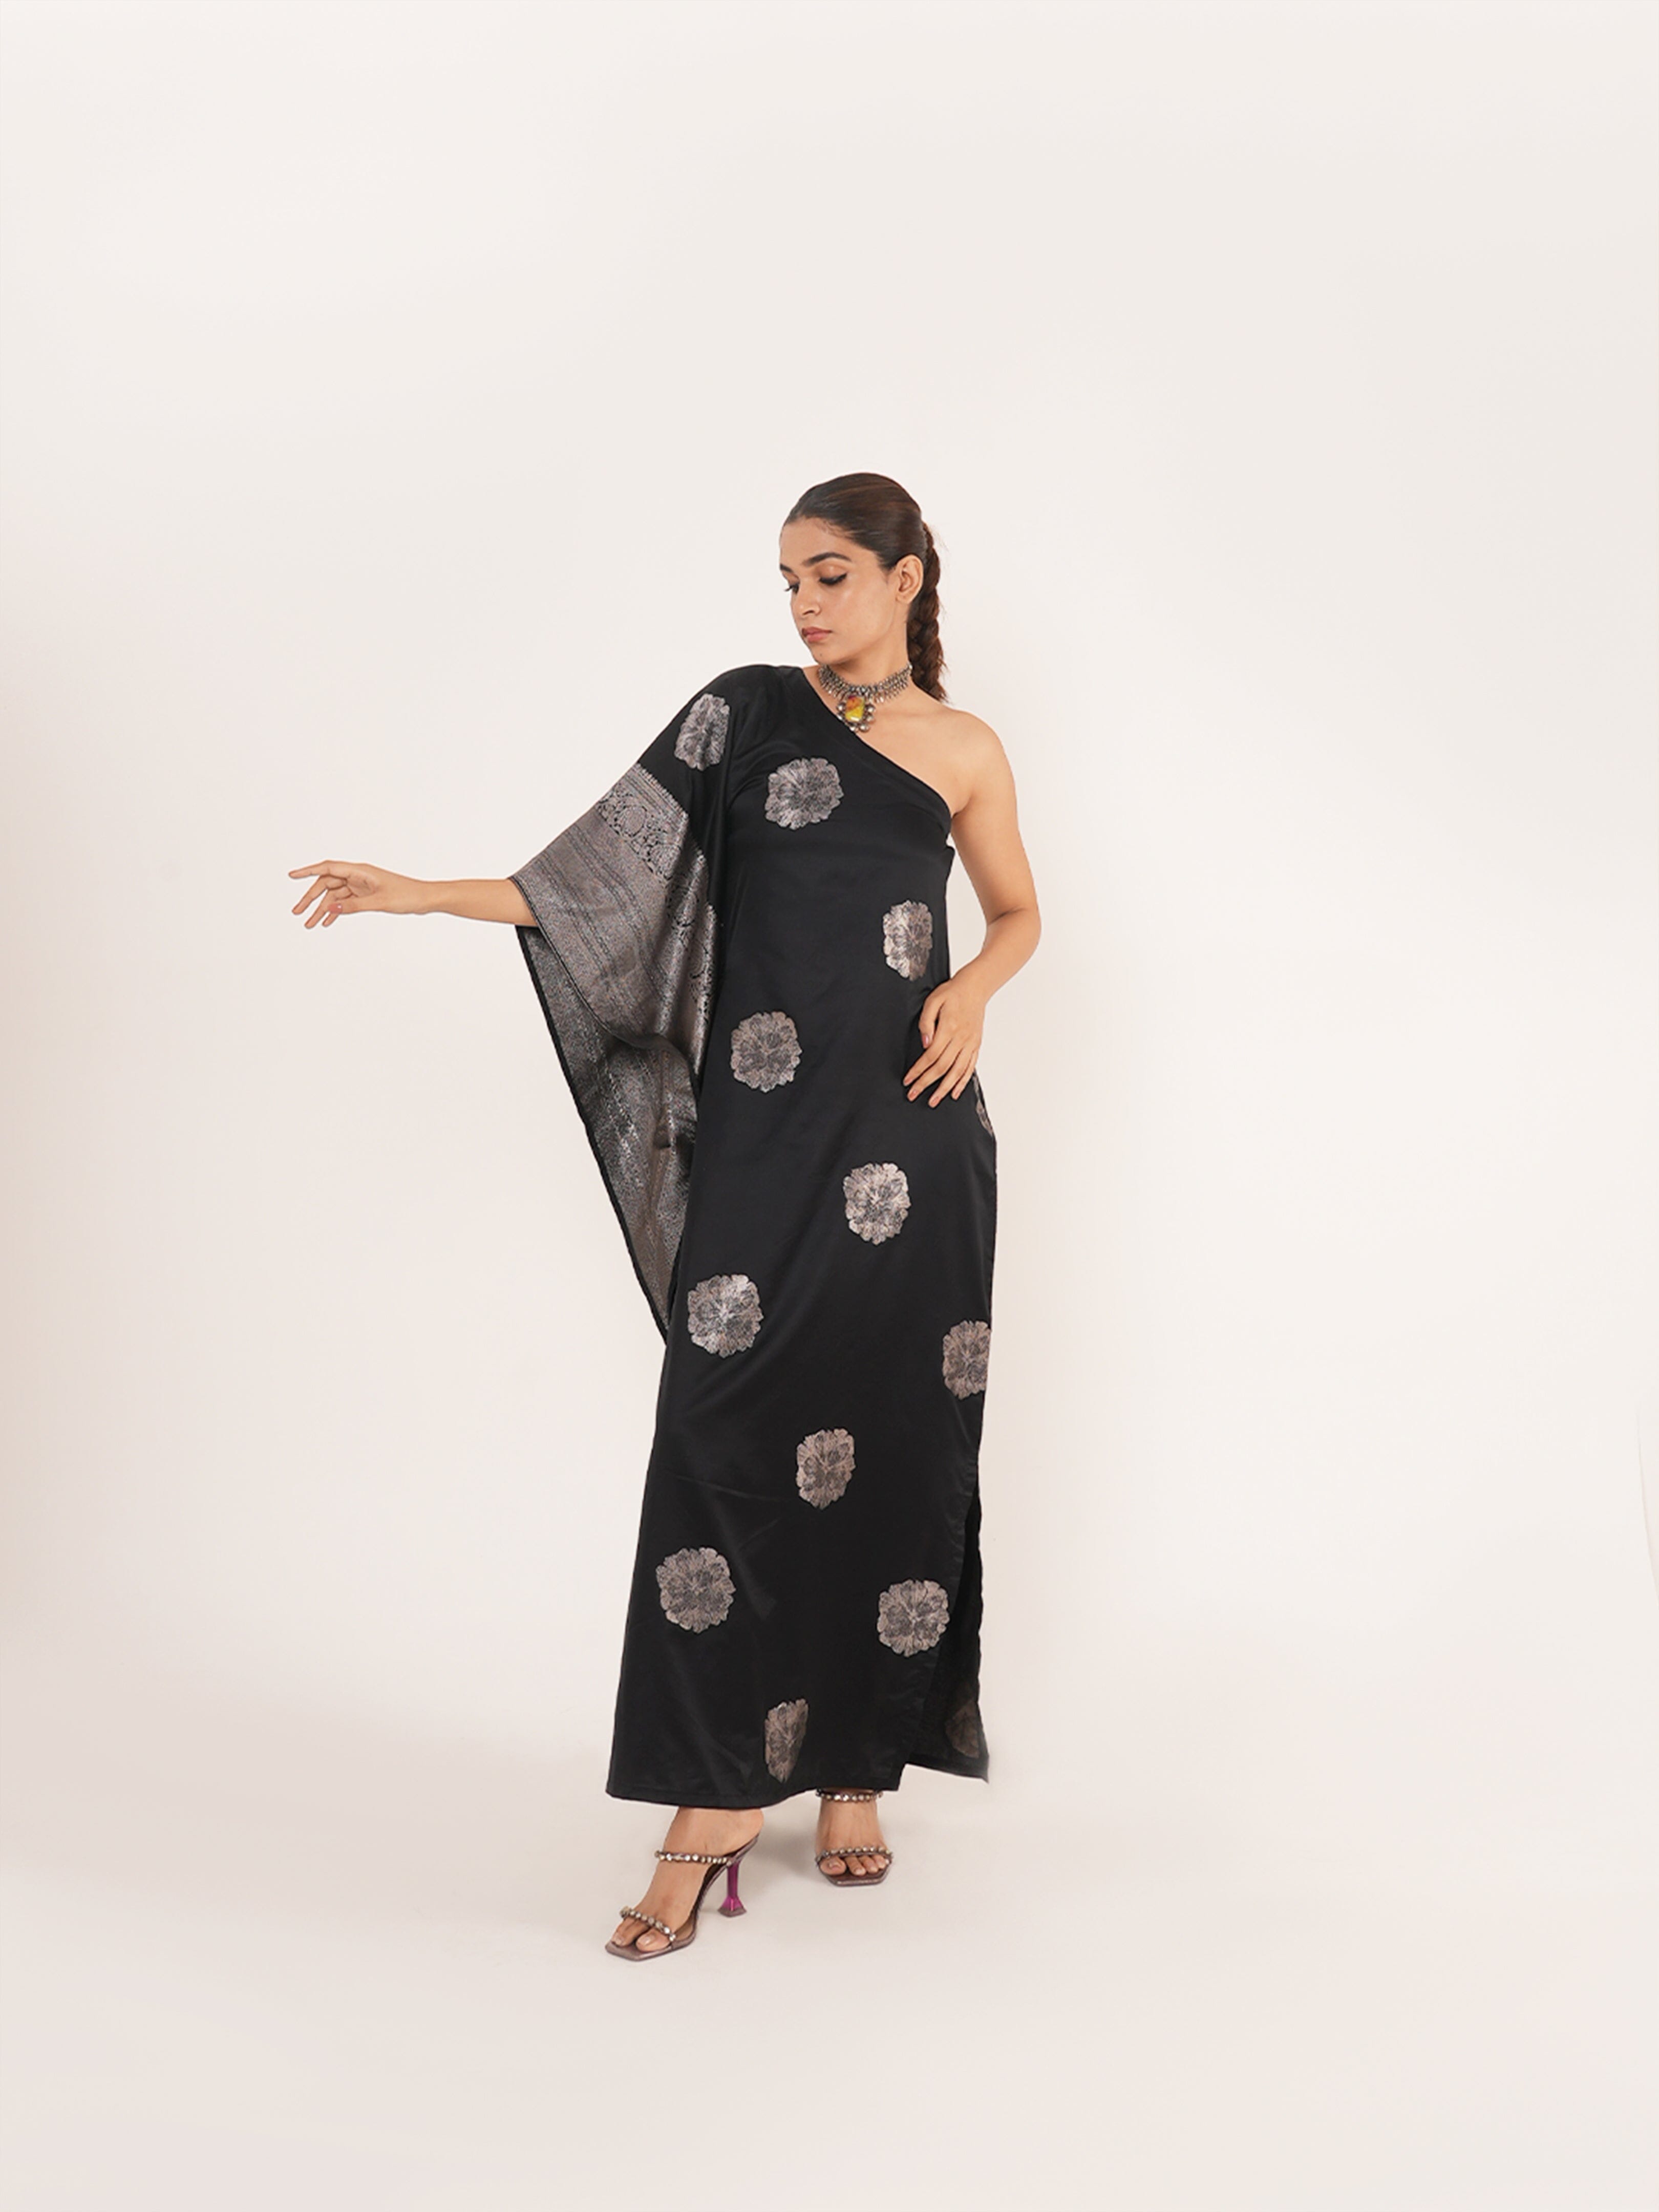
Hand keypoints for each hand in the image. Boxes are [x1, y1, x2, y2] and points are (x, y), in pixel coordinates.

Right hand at [287, 860, 425, 926]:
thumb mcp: (380, 903)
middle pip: (327, 884)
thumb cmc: (407, 896)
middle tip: (298, 913)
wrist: (425, 899)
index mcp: (360, 870)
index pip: (328, 868)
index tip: (291, 876)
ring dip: (322, 909)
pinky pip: (345, 902)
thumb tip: (331, 909)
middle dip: (311, 898)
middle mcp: (358, 875)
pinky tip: (327, 922)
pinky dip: (336, 911)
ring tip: (309, 924)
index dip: (308, 871)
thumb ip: (354, 906)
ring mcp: (361, 885)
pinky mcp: (366, 895)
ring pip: (335, 895)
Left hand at [905, 975, 984, 1104]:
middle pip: (942, 1067)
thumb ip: (926, 1023)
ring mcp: (970, 1044)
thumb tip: (924, 1044)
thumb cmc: (952, 992)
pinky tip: (955, 1093)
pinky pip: (970, 1067)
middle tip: (913, 1095)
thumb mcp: (933, 1000)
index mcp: (949, 1028)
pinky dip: (962, 1082)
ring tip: (933, 1101)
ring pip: (957, 1072)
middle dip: (926, 1083)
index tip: (907, 1080)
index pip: (930, 1056)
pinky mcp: (976, 1045)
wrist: (975, 988)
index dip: (918, 1070)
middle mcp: (961, 1039)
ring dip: (944, 1089)